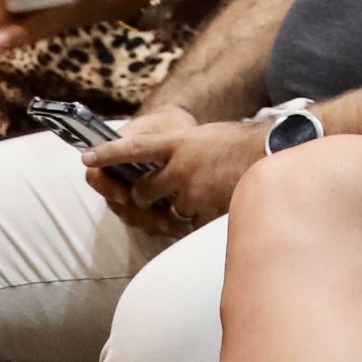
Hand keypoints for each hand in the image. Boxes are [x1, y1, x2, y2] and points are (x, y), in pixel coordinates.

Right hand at [80, 103, 195, 216]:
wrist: (178, 131)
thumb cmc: (166, 127)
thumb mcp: (159, 130)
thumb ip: (147, 145)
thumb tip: (135, 160)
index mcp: (113, 155)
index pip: (97, 176)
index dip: (107, 188)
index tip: (126, 196)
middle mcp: (115, 176)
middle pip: (113, 202)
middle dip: (134, 212)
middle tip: (158, 219)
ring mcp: (127, 191)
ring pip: (127, 215)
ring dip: (147, 222)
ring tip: (170, 225)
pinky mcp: (141, 203)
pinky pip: (142, 220)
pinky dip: (156, 225)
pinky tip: (176, 226)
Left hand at [86, 108, 264, 233]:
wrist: (275, 154)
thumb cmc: (244, 142)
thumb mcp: (206, 138)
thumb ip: (183, 152)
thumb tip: (168, 165)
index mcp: (178, 141)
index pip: (133, 147)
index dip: (108, 153)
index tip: (86, 157)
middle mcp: (179, 166)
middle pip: (143, 190)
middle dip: (143, 198)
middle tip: (149, 196)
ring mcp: (191, 191)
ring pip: (169, 210)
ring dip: (180, 208)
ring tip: (204, 196)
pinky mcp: (204, 211)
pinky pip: (192, 223)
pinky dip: (200, 219)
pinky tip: (218, 205)